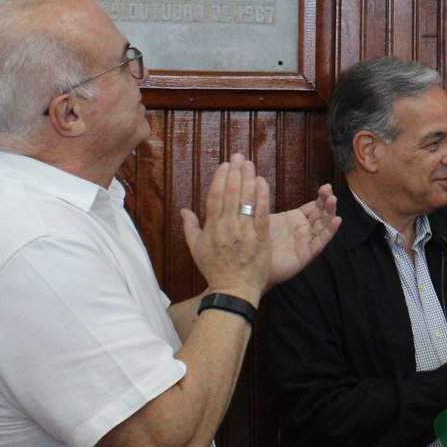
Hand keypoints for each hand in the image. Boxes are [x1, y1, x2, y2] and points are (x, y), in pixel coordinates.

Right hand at [180, 155, 271, 306]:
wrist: (234, 290)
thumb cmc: (215, 270)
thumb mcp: (196, 250)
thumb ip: (191, 228)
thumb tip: (183, 210)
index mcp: (212, 229)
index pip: (215, 197)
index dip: (220, 179)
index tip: (225, 165)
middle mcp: (227, 228)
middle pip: (231, 194)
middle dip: (235, 173)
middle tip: (239, 156)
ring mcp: (245, 233)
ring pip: (246, 200)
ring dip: (248, 179)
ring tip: (250, 163)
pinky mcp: (261, 238)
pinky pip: (262, 213)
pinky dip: (262, 196)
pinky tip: (262, 182)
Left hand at [267, 184, 341, 286]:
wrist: (252, 266)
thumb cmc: (258, 242)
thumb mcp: (264, 218)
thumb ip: (264, 202)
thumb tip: (259, 181)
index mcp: (297, 219)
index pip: (314, 206)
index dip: (321, 197)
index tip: (325, 186)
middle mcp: (305, 229)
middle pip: (322, 213)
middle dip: (327, 201)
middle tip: (329, 190)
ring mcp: (307, 241)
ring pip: (324, 225)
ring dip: (330, 212)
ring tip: (333, 200)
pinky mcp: (307, 254)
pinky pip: (321, 242)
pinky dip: (330, 231)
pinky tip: (337, 221)